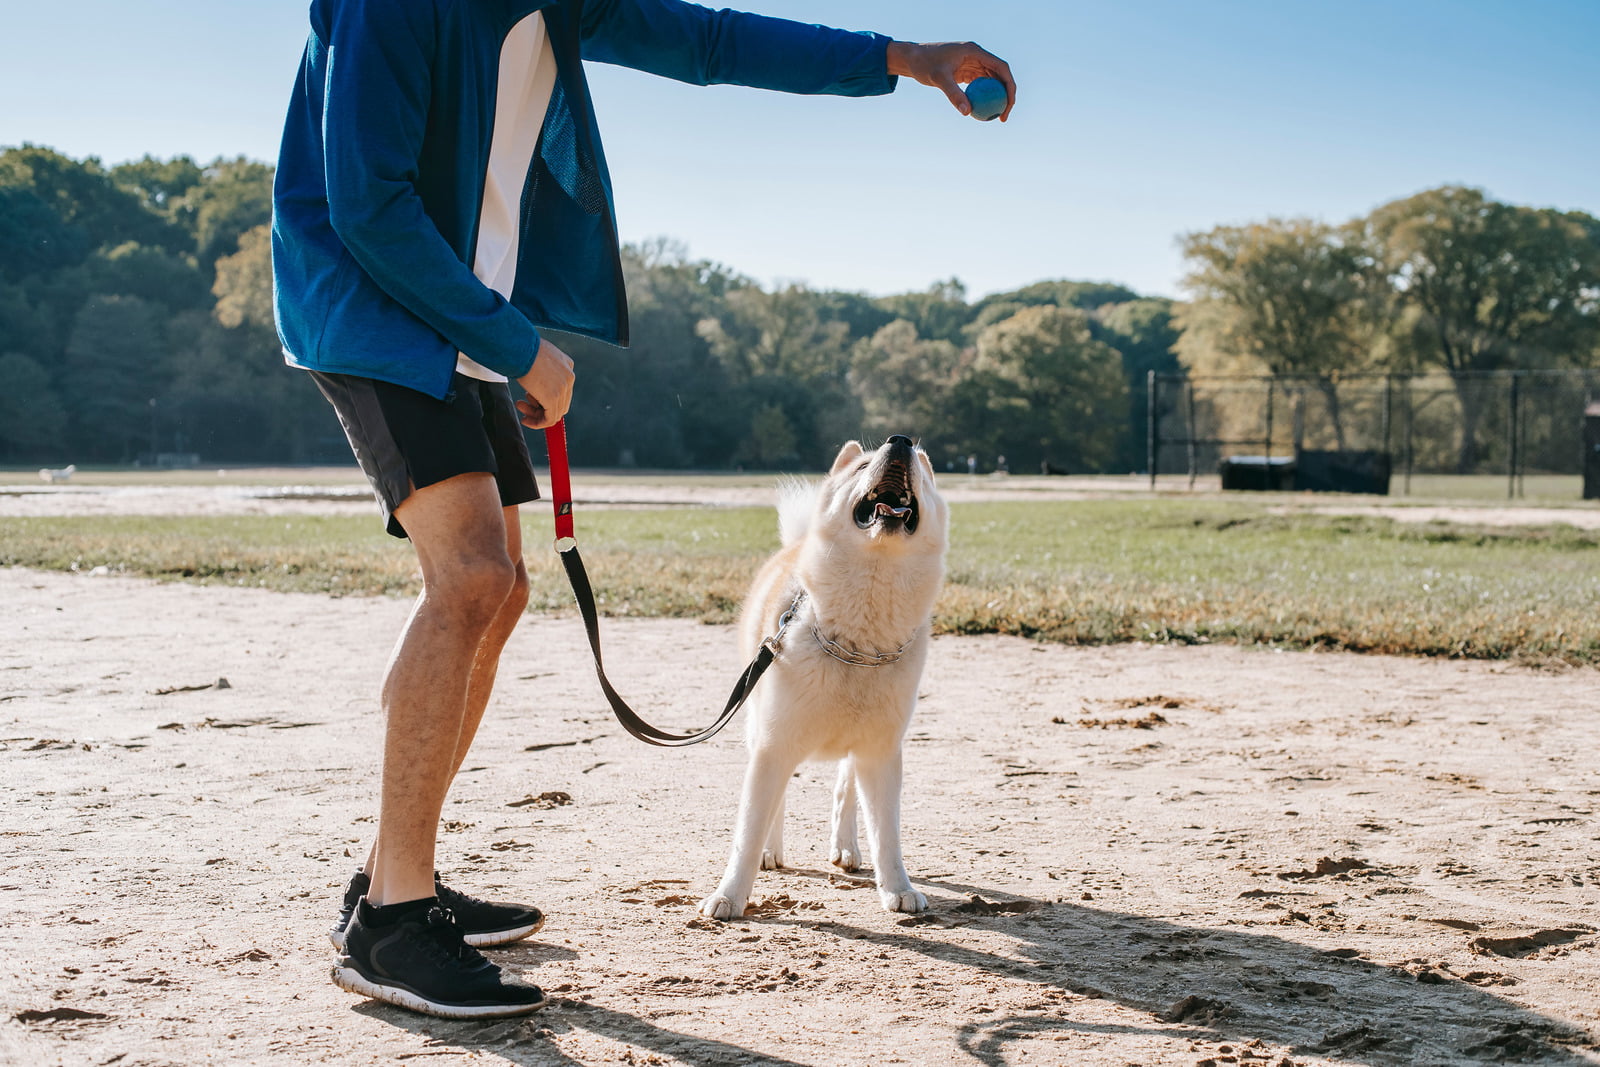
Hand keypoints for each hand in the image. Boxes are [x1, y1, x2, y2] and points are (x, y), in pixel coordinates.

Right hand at [514, 337, 574, 428]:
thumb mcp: (540, 357)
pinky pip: (550, 419)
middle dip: (541, 407)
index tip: (530, 398)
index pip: (562, 390)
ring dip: (536, 415)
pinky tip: (526, 419)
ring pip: (555, 412)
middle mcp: (569, 377)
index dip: (545, 397)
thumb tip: (535, 382)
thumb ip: (543, 370)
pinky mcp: (553, 398)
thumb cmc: (524, 348)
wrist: (521, 347)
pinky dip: (538, 423)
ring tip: (521, 407)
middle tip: (524, 404)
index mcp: (567, 366)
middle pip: (560, 403)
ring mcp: (563, 388)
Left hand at [886, 41, 1014, 120]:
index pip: (1001, 67)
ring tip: (995, 118)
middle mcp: (977, 56)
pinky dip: (983, 99)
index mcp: (975, 51)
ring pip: (991, 82)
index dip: (1009, 86)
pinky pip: (980, 87)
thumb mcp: (938, 79)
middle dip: (1006, 95)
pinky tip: (982, 114)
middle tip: (1003, 116)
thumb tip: (967, 112)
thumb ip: (954, 94)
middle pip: (1000, 75)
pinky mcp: (966, 72)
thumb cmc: (924, 64)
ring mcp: (972, 64)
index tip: (1008, 104)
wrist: (912, 59)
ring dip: (996, 98)